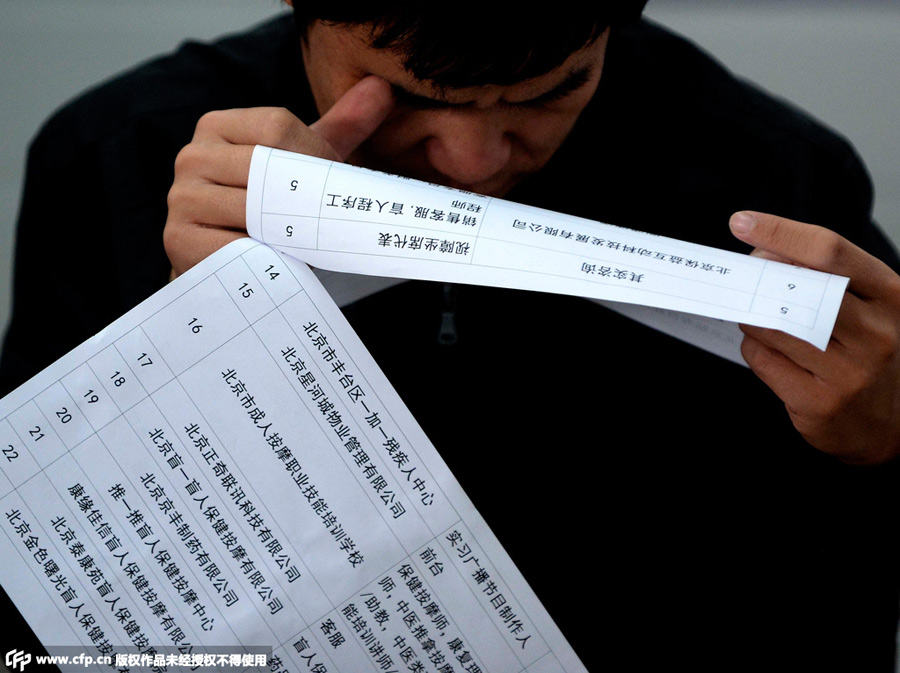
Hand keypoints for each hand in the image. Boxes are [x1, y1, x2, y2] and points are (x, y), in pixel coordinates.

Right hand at [163, 75, 394, 276]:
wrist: (231, 264)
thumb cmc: (275, 208)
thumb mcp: (305, 164)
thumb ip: (342, 126)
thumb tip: (383, 88)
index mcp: (217, 126)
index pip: (279, 126)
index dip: (315, 159)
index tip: (327, 188)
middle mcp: (192, 156)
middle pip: (267, 168)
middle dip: (306, 199)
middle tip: (327, 221)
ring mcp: (181, 197)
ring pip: (256, 210)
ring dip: (290, 233)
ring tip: (304, 244)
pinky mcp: (179, 239)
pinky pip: (240, 247)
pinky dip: (268, 258)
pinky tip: (280, 264)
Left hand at [730, 210, 899, 465]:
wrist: (890, 424)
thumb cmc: (871, 353)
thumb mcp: (869, 307)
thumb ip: (827, 277)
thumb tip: (764, 251)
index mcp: (891, 296)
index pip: (829, 251)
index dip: (779, 231)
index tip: (742, 222)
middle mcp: (876, 333)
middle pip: (796, 287)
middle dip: (758, 275)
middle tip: (741, 274)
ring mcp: (848, 372)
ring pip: (771, 325)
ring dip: (751, 315)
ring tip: (758, 315)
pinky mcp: (818, 402)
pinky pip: (762, 359)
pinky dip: (754, 347)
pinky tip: (767, 349)